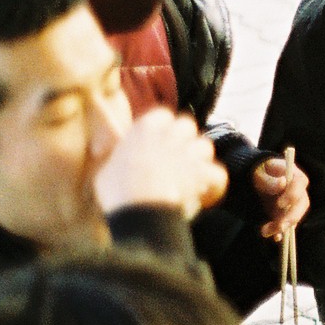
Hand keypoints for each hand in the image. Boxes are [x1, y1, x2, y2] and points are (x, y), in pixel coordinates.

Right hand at [93, 108, 226, 219]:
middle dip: (184, 141)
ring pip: (205, 146)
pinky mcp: (203, 171)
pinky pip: (219, 173)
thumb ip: (116, 154)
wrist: (138, 208)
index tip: (160, 143)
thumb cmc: (117, 191)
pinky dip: (215, 185)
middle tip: (177, 160)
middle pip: (187, 126)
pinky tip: (207, 195)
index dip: (164, 129)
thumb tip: (111, 150)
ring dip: (200, 160)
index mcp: (144, 129)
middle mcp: (169, 134)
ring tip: (192, 177)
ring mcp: (188, 151)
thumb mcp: (106, 166)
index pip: (162, 116)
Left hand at [252, 155, 308, 241]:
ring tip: (266, 232)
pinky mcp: (287, 214)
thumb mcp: (259, 173)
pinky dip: (281, 232)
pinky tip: (274, 237)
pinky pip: (288, 224)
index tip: (280, 203)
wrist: (255, 180)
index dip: (293, 194)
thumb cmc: (258, 172)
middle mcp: (298, 190)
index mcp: (294, 175)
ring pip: (296, 216)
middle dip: (292, 216)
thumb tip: (282, 184)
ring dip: (284, 226)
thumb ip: (269, 179)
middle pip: (303, 203)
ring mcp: (294, 203)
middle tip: (280, 226)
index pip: (300, 182)